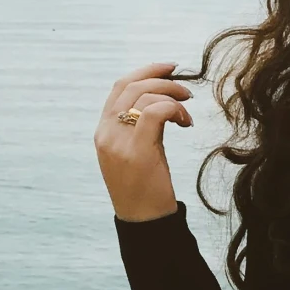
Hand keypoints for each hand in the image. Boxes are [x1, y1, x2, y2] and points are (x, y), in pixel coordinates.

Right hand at [95, 62, 193, 221]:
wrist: (143, 221)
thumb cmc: (144, 185)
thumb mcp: (136, 149)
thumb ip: (140, 124)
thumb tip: (163, 97)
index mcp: (103, 131)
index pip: (119, 87)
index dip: (145, 70)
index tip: (170, 68)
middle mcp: (105, 133)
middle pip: (131, 85)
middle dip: (162, 78)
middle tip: (186, 87)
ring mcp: (118, 142)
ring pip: (145, 95)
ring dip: (172, 95)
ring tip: (186, 110)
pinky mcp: (136, 151)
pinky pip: (156, 112)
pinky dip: (174, 109)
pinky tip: (184, 123)